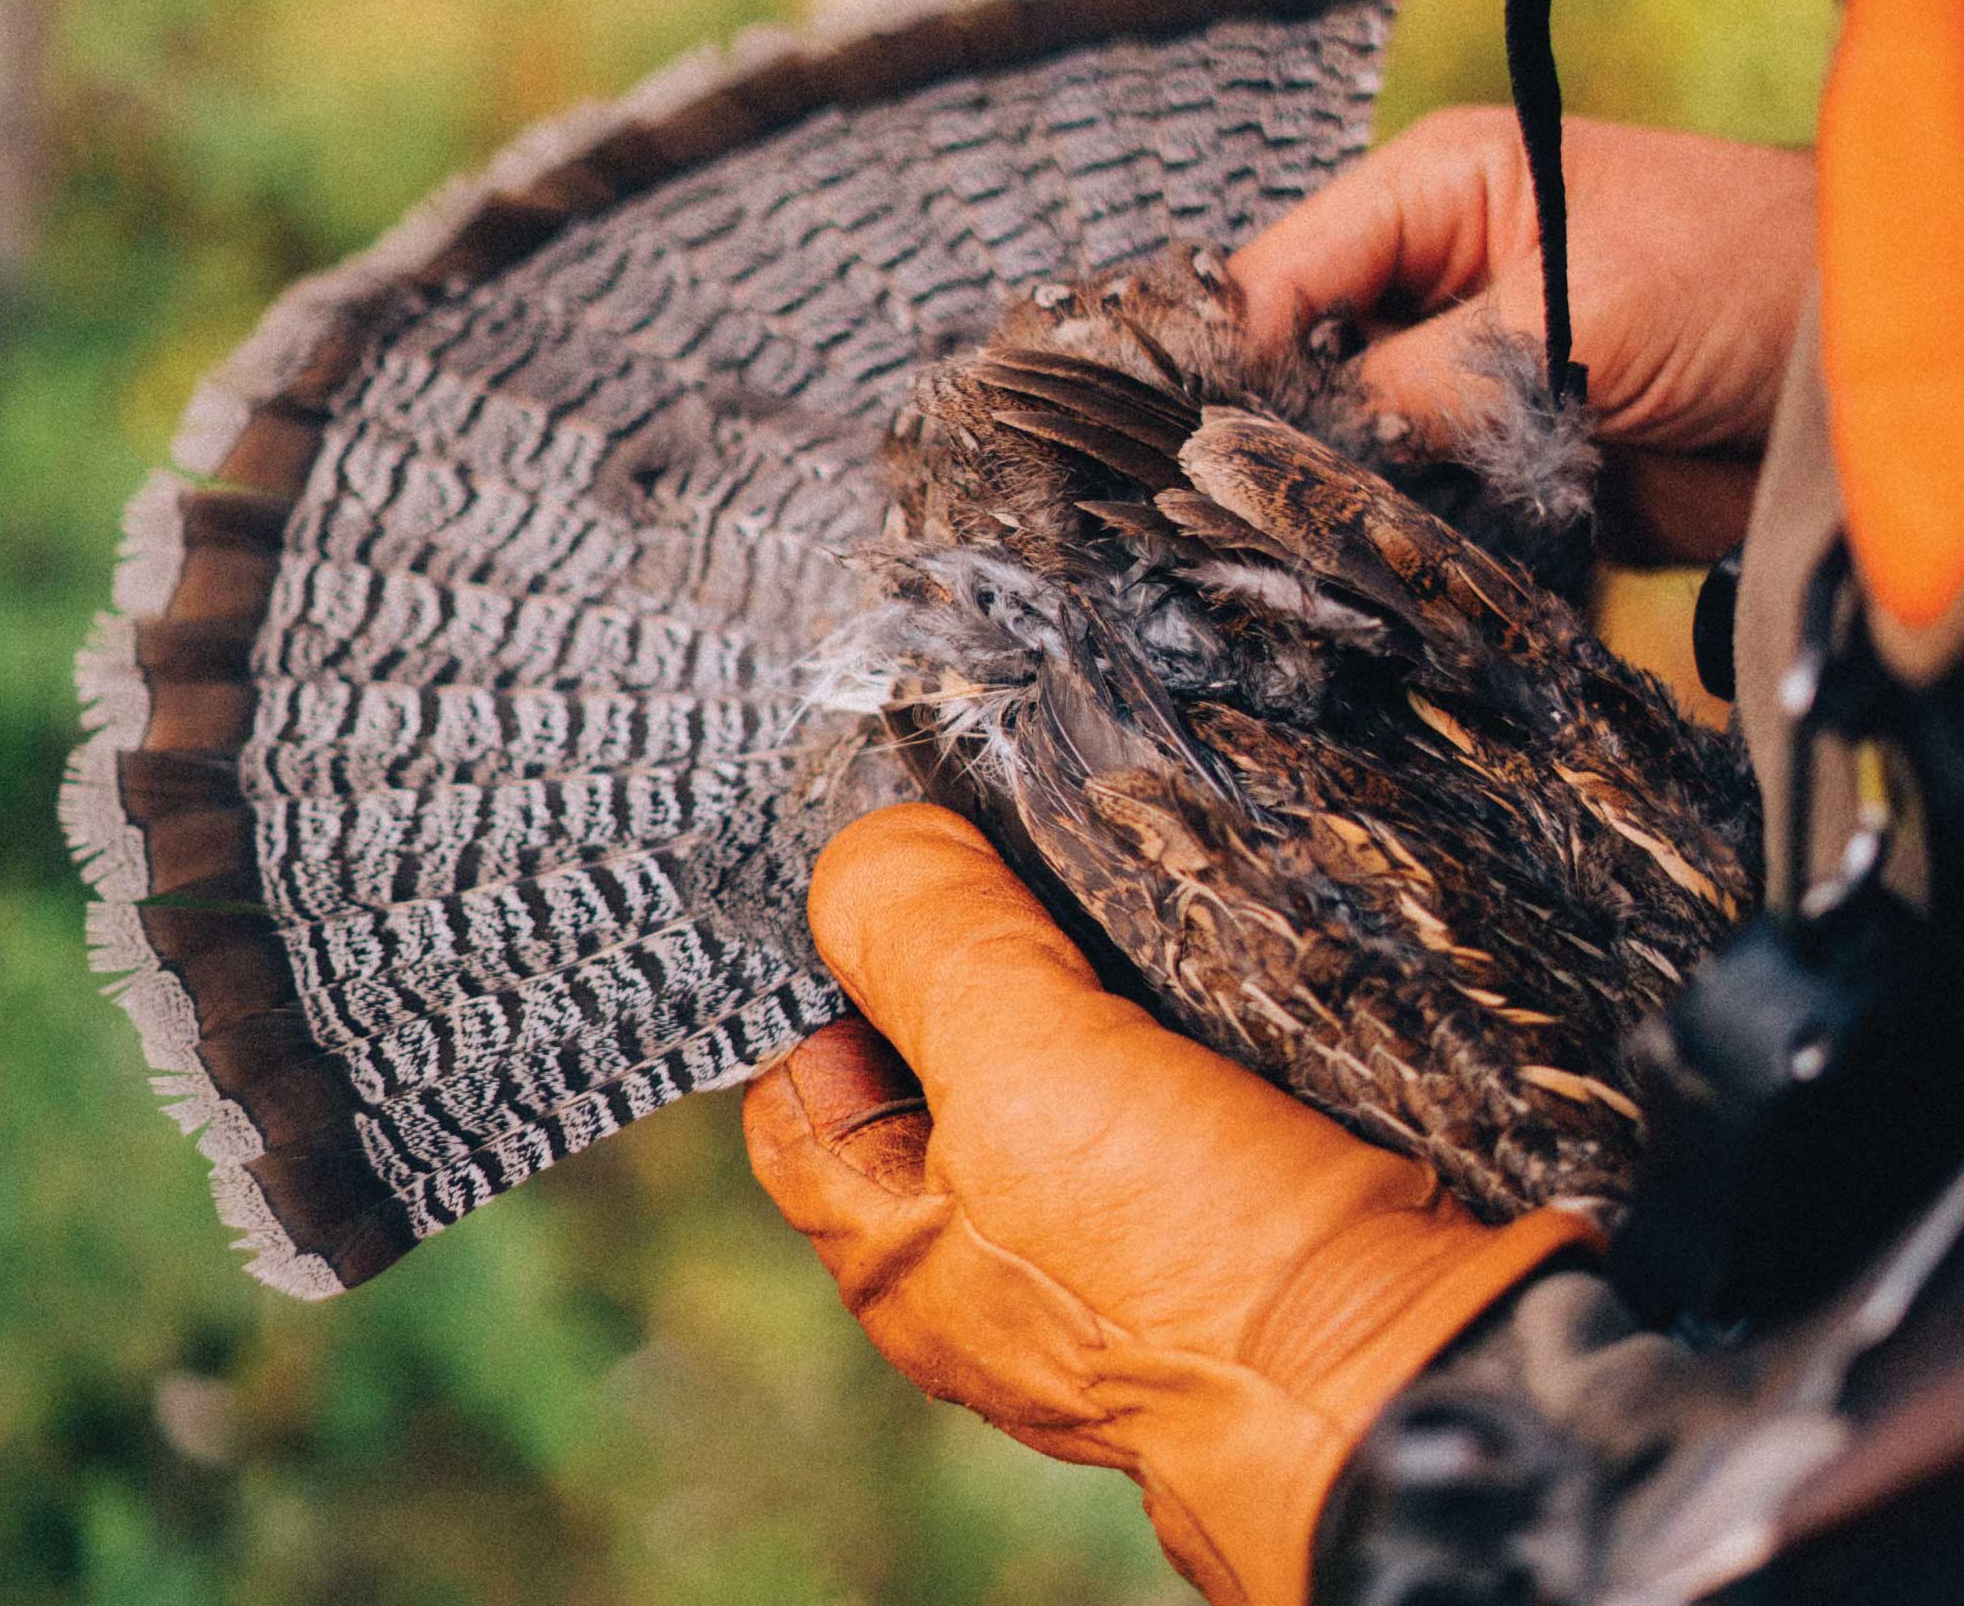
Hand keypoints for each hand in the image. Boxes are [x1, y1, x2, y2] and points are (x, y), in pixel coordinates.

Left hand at [744, 804, 1599, 1603]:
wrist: (1429, 1386)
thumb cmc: (1199, 1273)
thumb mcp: (1022, 1068)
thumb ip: (928, 943)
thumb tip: (873, 848)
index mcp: (904, 1252)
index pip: (805, 1088)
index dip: (828, 974)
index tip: (894, 880)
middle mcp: (1001, 1268)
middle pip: (943, 1073)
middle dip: (975, 959)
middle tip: (1026, 863)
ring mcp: (1126, 1254)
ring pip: (1073, 1076)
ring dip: (1093, 983)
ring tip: (1130, 889)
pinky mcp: (1241, 1226)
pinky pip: (1185, 1099)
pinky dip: (1190, 1026)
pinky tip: (1227, 965)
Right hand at [1230, 109, 1815, 561]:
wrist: (1854, 389)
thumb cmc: (1738, 282)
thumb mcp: (1565, 313)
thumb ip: (1418, 385)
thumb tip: (1287, 461)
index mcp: (1429, 199)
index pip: (1278, 276)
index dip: (1224, 358)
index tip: (1184, 446)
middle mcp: (1424, 288)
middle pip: (1293, 369)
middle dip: (1265, 439)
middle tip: (1221, 515)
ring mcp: (1454, 382)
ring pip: (1340, 449)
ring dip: (1325, 500)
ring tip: (1279, 552)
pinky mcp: (1489, 464)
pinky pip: (1404, 508)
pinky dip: (1384, 541)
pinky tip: (1351, 572)